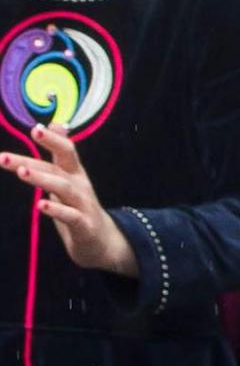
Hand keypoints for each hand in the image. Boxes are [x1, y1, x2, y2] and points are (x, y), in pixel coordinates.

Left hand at [3, 123, 137, 280]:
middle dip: (30, 162)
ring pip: (63, 189)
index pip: (66, 151)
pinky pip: (70, 216)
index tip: (34, 129)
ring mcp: (83, 205)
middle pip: (56, 170)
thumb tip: (55, 124)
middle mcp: (80, 186)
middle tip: (3, 157)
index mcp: (75, 173)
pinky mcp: (84, 225)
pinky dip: (56, 210)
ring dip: (42, 179)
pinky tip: (41, 205)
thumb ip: (60, 153)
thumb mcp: (70, 177)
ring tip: (21, 173)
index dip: (52, 140)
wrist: (102, 241)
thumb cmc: (79, 207)